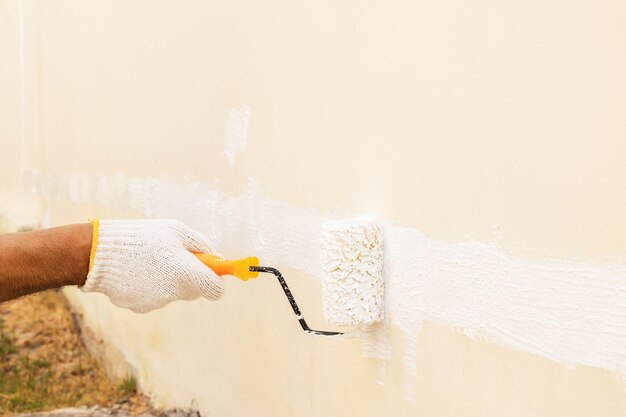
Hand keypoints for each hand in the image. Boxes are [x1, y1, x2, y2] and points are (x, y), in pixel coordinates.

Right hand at [82, 219, 223, 312]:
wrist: (98, 254)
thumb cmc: (141, 236)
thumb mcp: (176, 230)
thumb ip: (201, 244)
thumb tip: (217, 257)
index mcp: (186, 272)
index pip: (215, 290)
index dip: (216, 281)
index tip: (212, 271)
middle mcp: (174, 292)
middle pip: (195, 291)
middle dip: (192, 277)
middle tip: (178, 258)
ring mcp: (157, 302)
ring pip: (174, 293)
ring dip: (169, 280)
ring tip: (150, 260)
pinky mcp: (140, 307)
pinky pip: (155, 297)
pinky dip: (151, 286)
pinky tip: (137, 271)